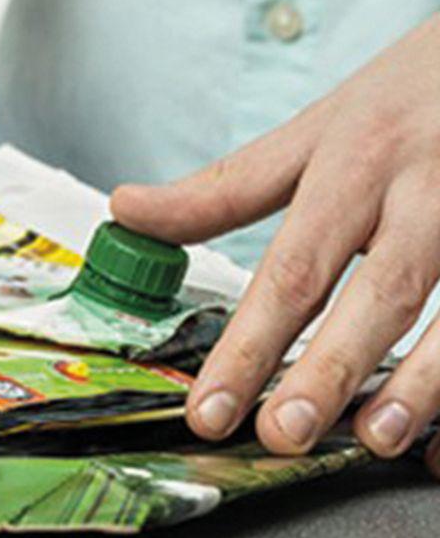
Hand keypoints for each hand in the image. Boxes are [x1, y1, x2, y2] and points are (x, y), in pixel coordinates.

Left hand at [111, 13, 439, 471]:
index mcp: (351, 164)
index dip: (246, 342)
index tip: (207, 408)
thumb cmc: (401, 99)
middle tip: (282, 433)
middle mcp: (418, 190)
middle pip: (374, 288)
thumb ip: (226, 185)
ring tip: (375, 438)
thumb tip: (126, 210)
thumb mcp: (312, 128)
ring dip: (420, 381)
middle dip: (327, 368)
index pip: (289, 265)